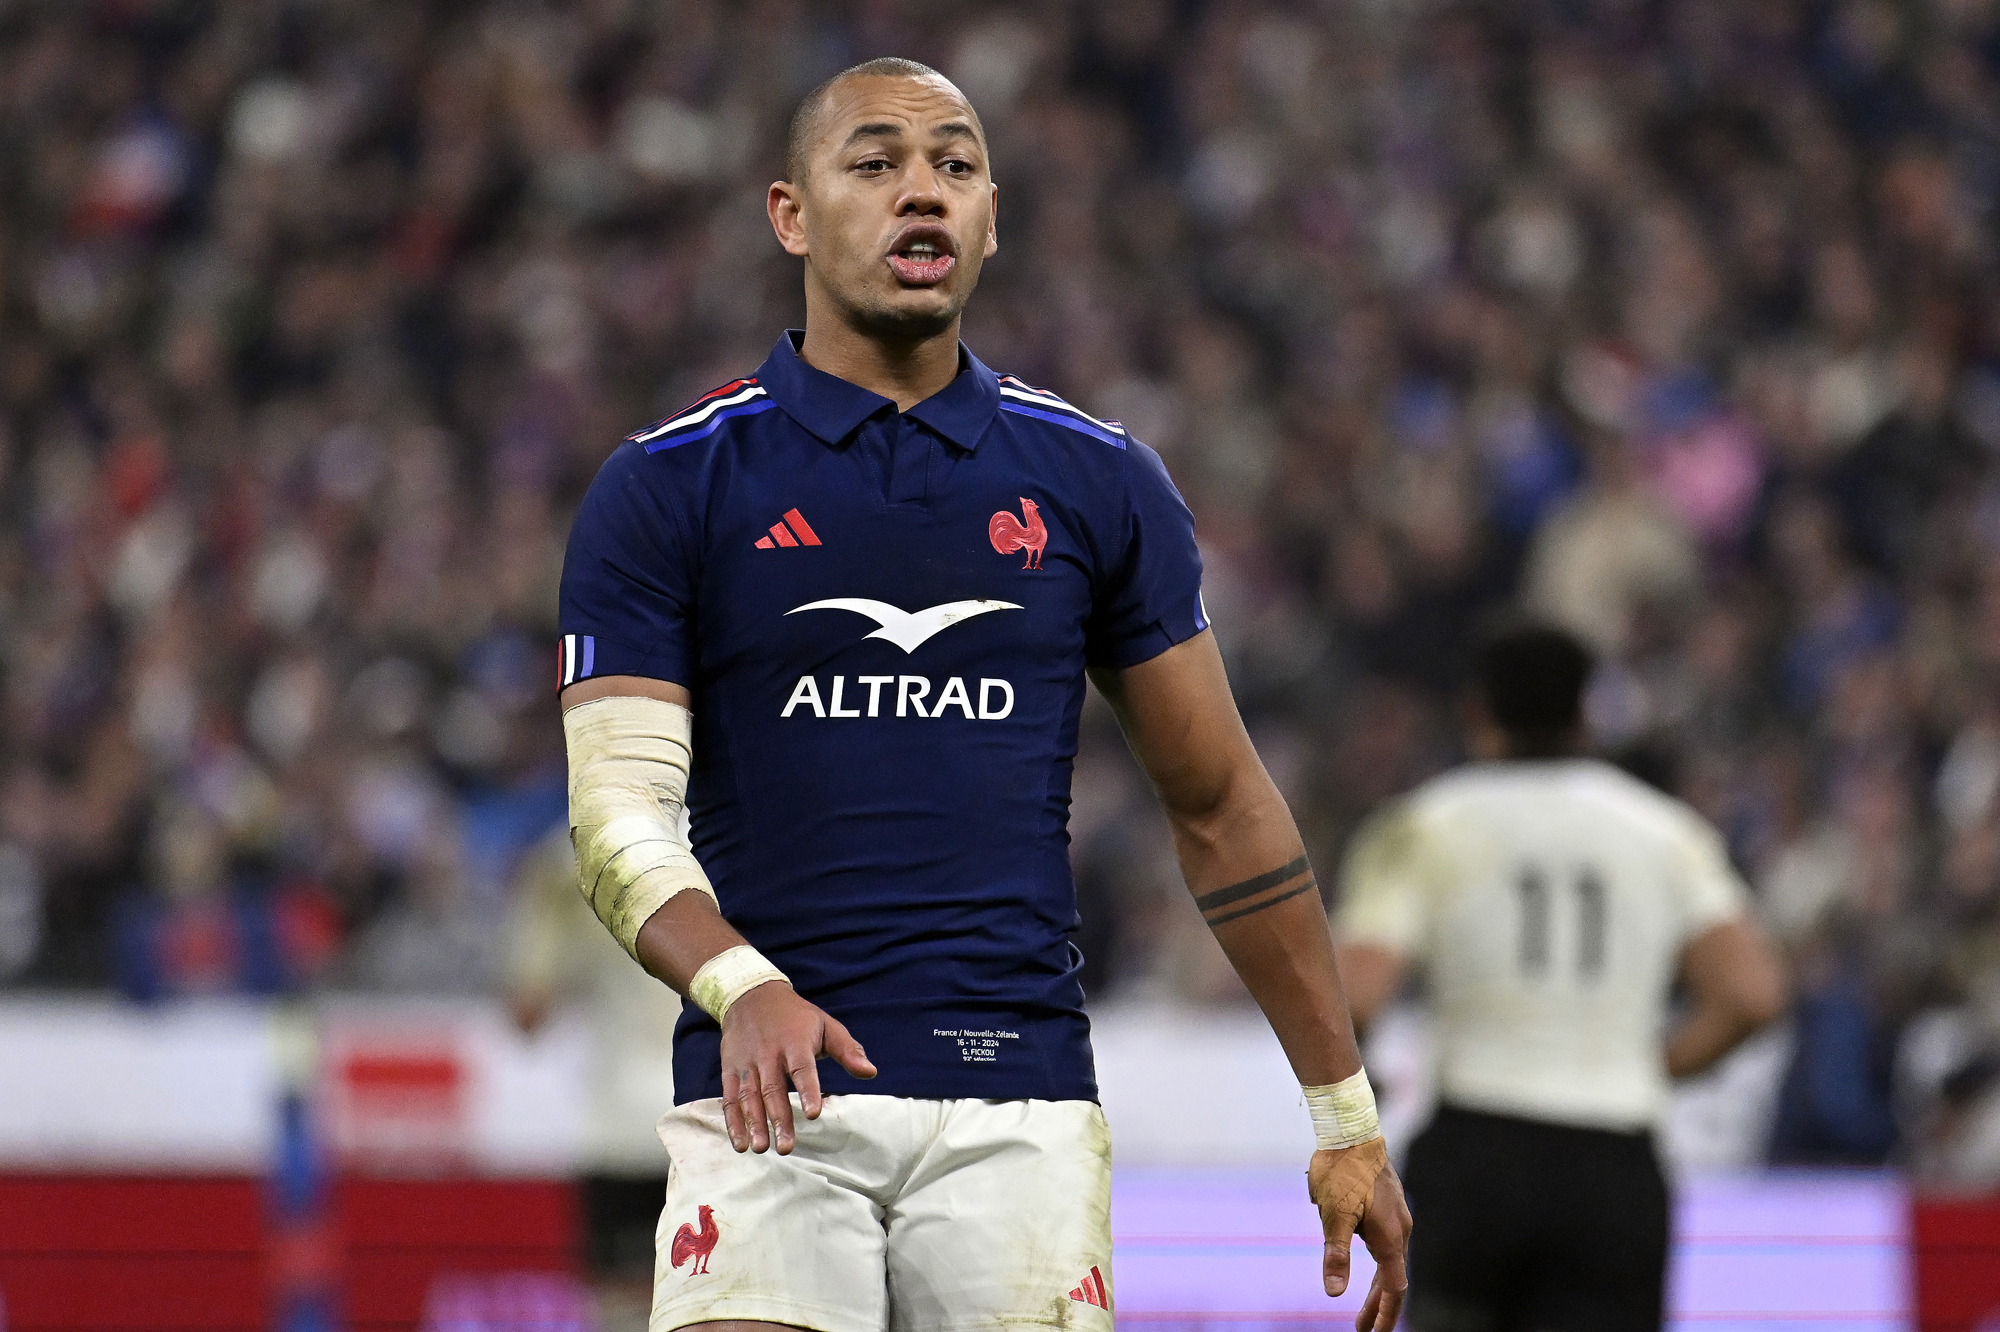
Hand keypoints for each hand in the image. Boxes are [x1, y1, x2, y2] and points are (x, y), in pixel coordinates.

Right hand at [717, 981, 875, 1154]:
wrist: (751, 995)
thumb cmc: (795, 1016)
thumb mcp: (825, 1025)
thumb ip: (847, 1050)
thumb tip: (870, 1072)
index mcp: (795, 1042)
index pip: (802, 1069)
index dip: (808, 1091)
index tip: (813, 1114)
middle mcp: (768, 1054)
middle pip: (773, 1089)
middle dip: (779, 1119)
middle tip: (786, 1148)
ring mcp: (747, 1063)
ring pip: (749, 1096)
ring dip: (754, 1124)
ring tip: (760, 1148)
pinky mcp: (730, 1069)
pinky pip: (730, 1098)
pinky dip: (733, 1121)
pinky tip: (740, 1143)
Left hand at [1307, 1138, 1411, 1331]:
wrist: (1352, 1132)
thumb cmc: (1341, 1172)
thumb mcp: (1333, 1216)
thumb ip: (1335, 1254)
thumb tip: (1334, 1292)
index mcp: (1390, 1237)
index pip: (1394, 1288)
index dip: (1385, 1314)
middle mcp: (1400, 1229)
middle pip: (1393, 1278)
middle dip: (1379, 1307)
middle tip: (1363, 1328)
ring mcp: (1397, 1216)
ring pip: (1390, 1260)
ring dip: (1378, 1286)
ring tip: (1364, 1308)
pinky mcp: (1389, 1205)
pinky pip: (1387, 1243)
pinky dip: (1379, 1263)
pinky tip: (1366, 1261)